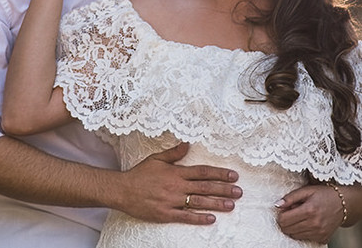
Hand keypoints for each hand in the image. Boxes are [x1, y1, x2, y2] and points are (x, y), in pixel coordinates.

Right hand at [111, 143, 240, 225]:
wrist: (123, 190)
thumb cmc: (140, 174)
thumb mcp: (156, 159)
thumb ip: (173, 153)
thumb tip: (188, 144)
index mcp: (176, 172)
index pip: (202, 172)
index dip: (219, 174)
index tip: (233, 175)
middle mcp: (177, 186)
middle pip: (205, 187)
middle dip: (224, 189)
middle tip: (239, 191)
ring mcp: (172, 201)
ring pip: (199, 202)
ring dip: (216, 203)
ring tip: (231, 205)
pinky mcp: (166, 214)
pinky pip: (186, 217)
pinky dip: (199, 218)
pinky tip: (212, 218)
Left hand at [275, 184, 344, 242]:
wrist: (344, 204)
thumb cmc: (324, 194)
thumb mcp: (307, 190)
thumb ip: (291, 197)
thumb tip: (277, 205)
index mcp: (309, 210)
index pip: (284, 220)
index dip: (281, 214)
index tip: (285, 209)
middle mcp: (314, 224)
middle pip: (287, 229)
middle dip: (286, 221)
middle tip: (292, 213)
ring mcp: (319, 233)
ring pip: (294, 236)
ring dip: (293, 227)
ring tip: (301, 217)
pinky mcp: (322, 238)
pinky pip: (305, 239)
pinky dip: (302, 232)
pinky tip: (308, 223)